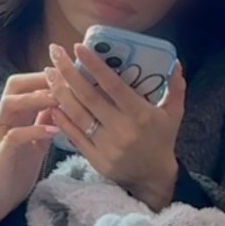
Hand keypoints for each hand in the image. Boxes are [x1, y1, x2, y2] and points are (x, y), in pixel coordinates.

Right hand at [0, 72, 58, 225]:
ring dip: (35, 99)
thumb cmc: (16, 170)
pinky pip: (15, 136)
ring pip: (10, 105)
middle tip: (64, 78)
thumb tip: (61, 101)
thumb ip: (44, 121)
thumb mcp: (36, 141)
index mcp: (12, 115)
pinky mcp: (0, 154)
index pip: (24, 84)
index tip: (68, 70)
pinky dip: (34, 130)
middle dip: (38, 79)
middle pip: (13, 85)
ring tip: (59, 98)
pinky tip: (54, 130)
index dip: (44, 75)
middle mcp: (2, 119)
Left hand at [44, 42, 185, 210]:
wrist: (153, 178)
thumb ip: (176, 87)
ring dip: (60, 92)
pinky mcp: (96, 160)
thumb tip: (175, 62)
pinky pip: (75, 136)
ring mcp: (107, 146)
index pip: (113, 85)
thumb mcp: (174, 114)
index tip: (78, 47)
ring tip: (49, 73)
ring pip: (78, 115)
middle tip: (55, 53)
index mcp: (140, 114)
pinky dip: (62, 119)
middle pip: (88, 96)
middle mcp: (122, 130)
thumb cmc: (162, 140)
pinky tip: (51, 103)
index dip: (94, 65)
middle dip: (68, 72)